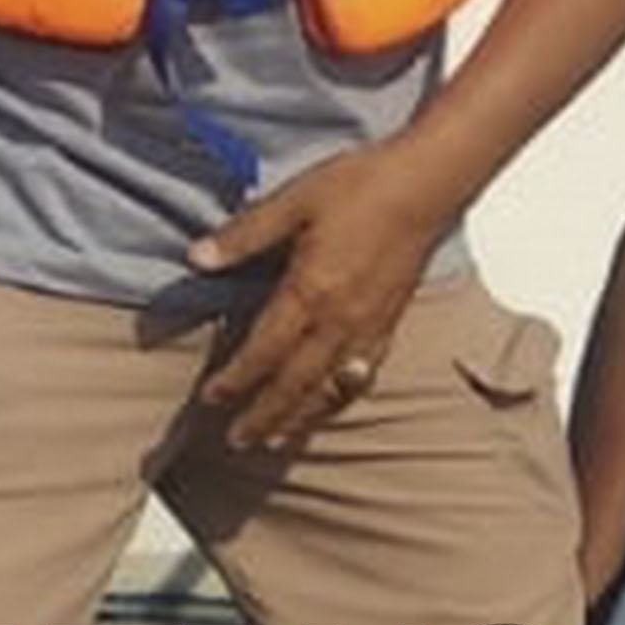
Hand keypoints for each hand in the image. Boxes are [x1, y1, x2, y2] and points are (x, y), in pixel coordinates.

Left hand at [190, 133, 465, 456]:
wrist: (426, 183)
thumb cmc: (363, 186)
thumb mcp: (293, 201)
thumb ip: (245, 235)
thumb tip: (199, 258)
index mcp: (310, 292)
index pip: (264, 352)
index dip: (236, 380)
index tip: (212, 399)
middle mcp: (340, 320)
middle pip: (295, 384)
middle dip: (264, 416)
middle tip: (238, 441)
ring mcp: (368, 325)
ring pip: (330, 388)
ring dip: (301, 417)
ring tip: (278, 438)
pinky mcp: (390, 321)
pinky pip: (362, 373)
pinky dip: (340, 396)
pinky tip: (332, 400)